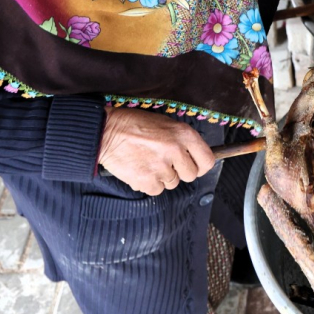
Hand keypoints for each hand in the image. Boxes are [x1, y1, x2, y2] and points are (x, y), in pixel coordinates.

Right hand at [98, 106, 216, 195]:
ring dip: (162, 176)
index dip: (201, 165)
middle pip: (190, 175)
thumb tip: (194, 155)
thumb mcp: (165, 123)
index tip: (194, 166)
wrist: (106, 131)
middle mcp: (176, 151)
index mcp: (184, 134)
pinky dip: (149, 183)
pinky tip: (140, 169)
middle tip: (165, 162)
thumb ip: (182, 140)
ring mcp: (161, 167)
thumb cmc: (135, 125)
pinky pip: (156, 190)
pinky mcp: (147, 180)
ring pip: (172, 183)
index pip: (207, 160)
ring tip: (148, 161)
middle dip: (180, 172)